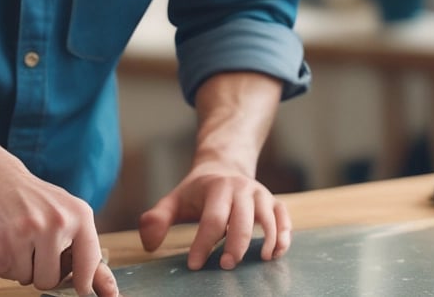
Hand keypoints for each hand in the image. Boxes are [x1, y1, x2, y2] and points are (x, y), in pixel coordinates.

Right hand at [0, 158, 117, 295]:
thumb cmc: (30, 197)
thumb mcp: (65, 212)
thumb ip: (84, 248)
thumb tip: (107, 289)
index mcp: (79, 215)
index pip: (90, 262)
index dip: (86, 283)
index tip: (84, 291)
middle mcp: (57, 223)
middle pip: (53, 280)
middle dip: (42, 271)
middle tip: (34, 246)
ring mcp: (27, 234)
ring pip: (29, 280)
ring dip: (22, 269)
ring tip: (19, 240)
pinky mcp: (0, 245)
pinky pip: (7, 275)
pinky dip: (4, 264)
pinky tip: (3, 239)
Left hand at [138, 160, 291, 269]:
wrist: (224, 166)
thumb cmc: (197, 191)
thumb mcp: (174, 200)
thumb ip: (158, 219)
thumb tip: (150, 244)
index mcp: (217, 188)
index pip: (212, 220)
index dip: (203, 244)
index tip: (194, 265)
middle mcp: (242, 189)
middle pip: (243, 221)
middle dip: (236, 246)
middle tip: (225, 267)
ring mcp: (261, 195)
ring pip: (268, 218)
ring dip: (268, 240)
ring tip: (261, 261)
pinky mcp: (274, 202)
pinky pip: (284, 217)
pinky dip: (284, 236)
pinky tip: (276, 253)